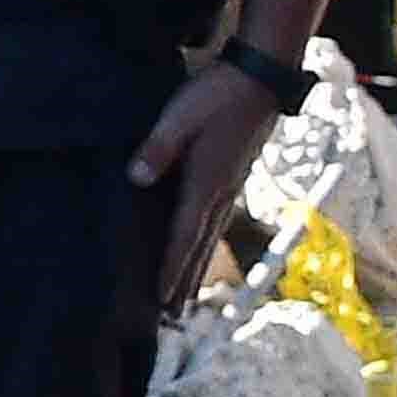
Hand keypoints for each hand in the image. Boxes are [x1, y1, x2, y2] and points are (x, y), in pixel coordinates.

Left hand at [125, 61, 289, 317]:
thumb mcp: (179, 116)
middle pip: (197, 248)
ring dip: (195, 269)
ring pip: (209, 238)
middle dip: (183, 283)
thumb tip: (135, 179)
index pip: (182, 236)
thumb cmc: (216, 95)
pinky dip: (204, 244)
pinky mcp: (233, 177)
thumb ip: (158, 148)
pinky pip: (216, 222)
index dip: (170, 269)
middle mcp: (220, 194)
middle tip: (171, 318)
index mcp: (205, 185)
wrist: (260, 78)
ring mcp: (230, 187)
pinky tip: (201, 248)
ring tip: (185, 297)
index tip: (160, 300)